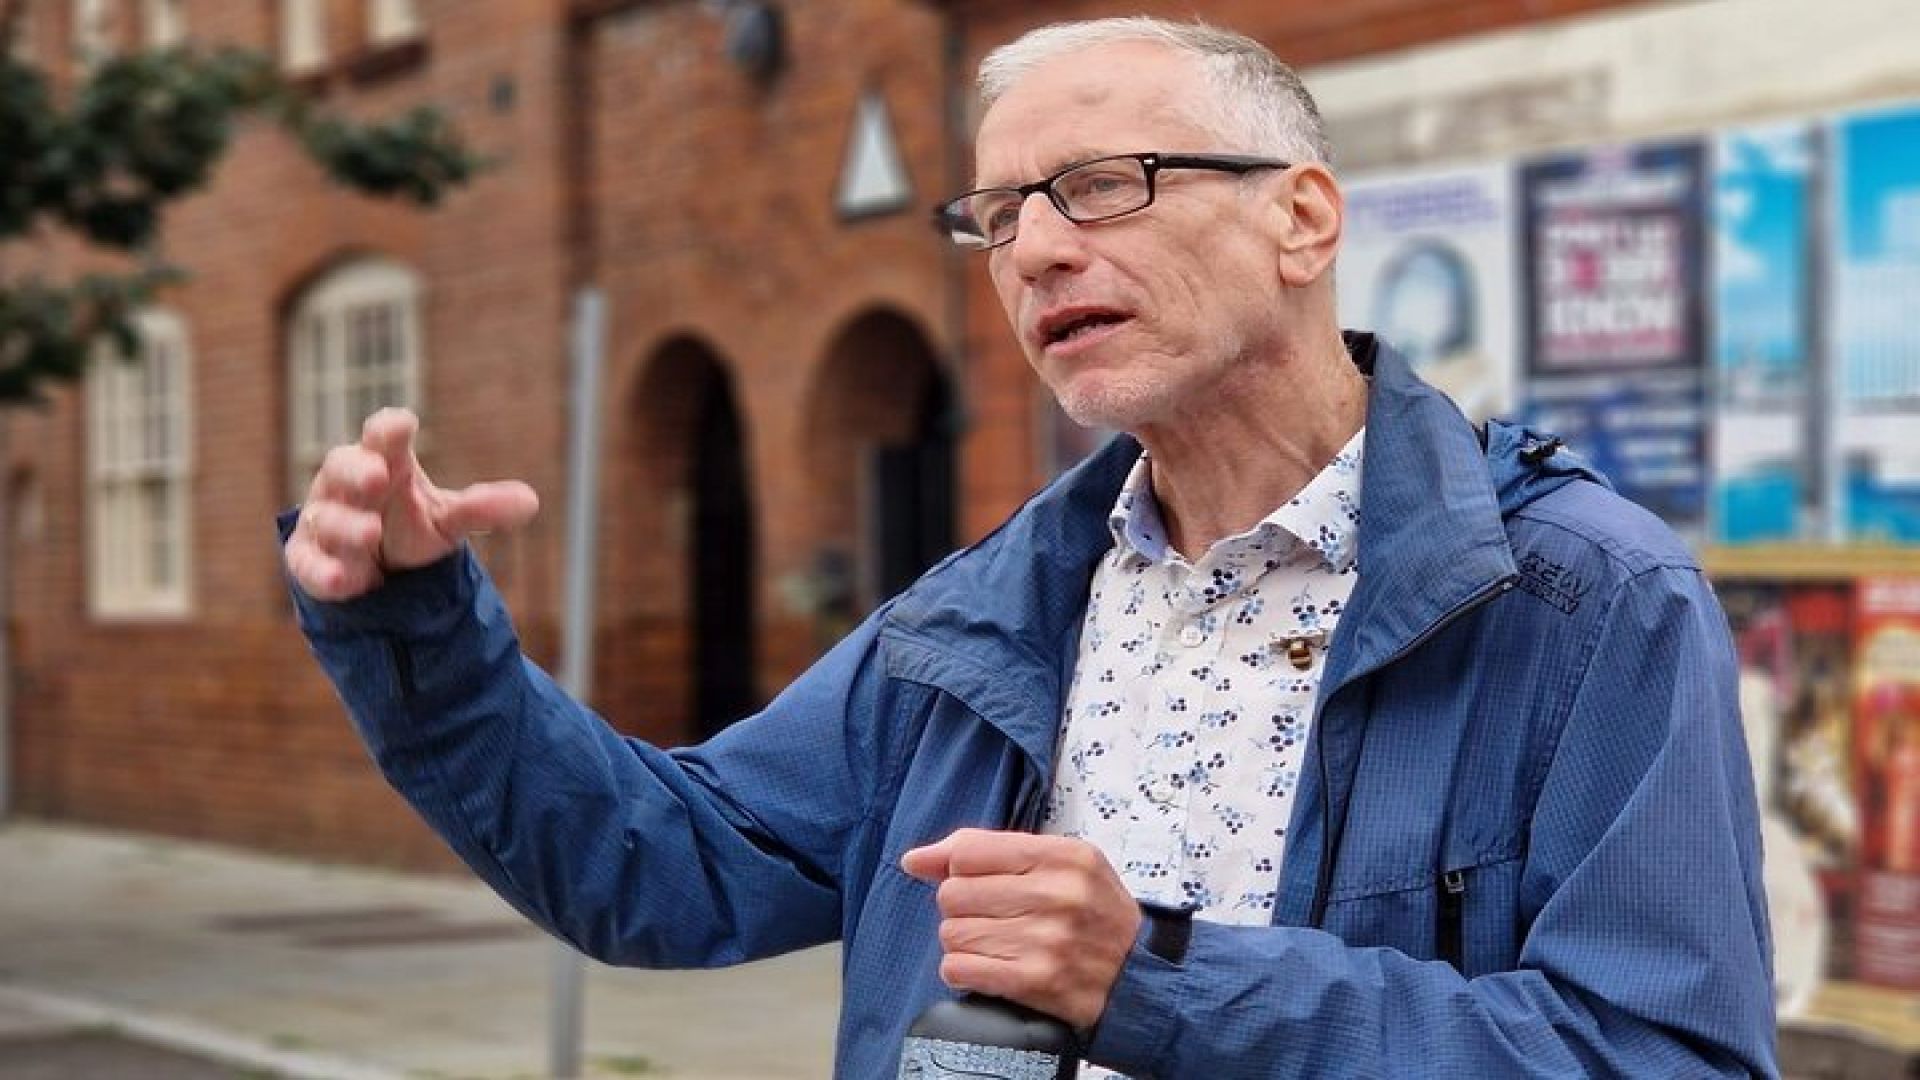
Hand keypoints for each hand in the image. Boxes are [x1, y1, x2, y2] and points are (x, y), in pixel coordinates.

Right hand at [285, 407, 539, 600]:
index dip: (389, 429)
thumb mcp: (447, 519)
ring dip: (346, 525)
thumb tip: (531, 502)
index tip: (403, 424)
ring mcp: (323, 520)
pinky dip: (323, 570)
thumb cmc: (407, 527)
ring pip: (326, 517)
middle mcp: (345, 485)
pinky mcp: (308, 559)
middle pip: (341, 466)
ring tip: (370, 533)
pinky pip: (307, 562)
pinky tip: (344, 578)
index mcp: (382, 462)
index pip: (381, 437)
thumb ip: (481, 509)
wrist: (377, 574)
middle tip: (378, 476)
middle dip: (357, 470)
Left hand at [901, 828, 1140, 1030]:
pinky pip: (959, 969)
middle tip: (991, 919)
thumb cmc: (1092, 913)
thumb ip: (987, 851)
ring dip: (964, 943)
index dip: (957, 869)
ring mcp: (1048, 941)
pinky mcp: (1037, 982)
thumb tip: (914, 860)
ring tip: (996, 945)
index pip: (969, 851)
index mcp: (1064, 856)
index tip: (972, 882)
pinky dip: (964, 971)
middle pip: (954, 894)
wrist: (1138, 975)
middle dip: (961, 909)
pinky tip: (989, 968)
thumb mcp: (1059, 864)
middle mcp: (1058, 894)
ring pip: (953, 933)